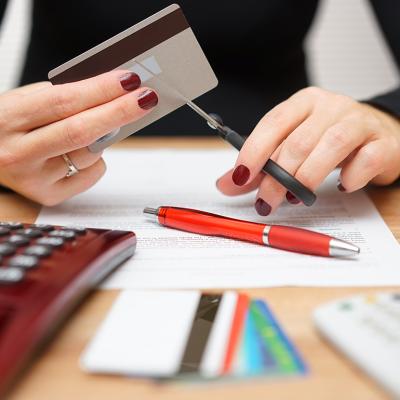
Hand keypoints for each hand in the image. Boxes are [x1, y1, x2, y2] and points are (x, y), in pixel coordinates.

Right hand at [0, 70, 157, 204]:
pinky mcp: (48, 196)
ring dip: (105, 136)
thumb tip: (113, 93)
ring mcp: (33, 179)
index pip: (63, 102)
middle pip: (80, 132)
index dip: (101, 90)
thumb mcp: (25, 101)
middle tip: (146, 98)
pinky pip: (91, 174)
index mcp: (8, 118)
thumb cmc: (12, 123)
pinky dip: (97, 160)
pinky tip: (82, 152)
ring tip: (100, 123)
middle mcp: (18, 153)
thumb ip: (62, 98)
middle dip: (119, 112)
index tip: (130, 80)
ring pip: (89, 154)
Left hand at [216, 87, 399, 214]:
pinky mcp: (383, 143)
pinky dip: (351, 177)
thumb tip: (226, 184)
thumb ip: (259, 167)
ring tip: (296, 198)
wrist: (379, 135)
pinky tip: (342, 186)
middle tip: (266, 202)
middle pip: (297, 142)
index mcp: (303, 104)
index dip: (254, 151)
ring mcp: (359, 122)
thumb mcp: (290, 148)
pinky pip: (366, 159)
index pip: (273, 123)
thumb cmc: (326, 142)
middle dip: (277, 178)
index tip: (240, 178)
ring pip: (330, 146)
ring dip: (307, 178)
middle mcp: (330, 107)